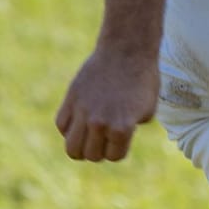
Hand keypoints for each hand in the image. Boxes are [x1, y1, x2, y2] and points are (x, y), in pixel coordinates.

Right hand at [56, 44, 160, 161]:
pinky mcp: (71, 99)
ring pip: (72, 148)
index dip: (120, 148)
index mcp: (121, 128)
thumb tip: (111, 142)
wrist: (127, 51)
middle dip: (100, 149)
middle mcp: (99, 123)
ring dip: (82, 145)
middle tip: (106, 134)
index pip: (114, 156)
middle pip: (91, 156)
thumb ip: (129, 131)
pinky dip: (69, 127)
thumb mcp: (147, 110)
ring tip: (90, 134)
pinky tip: (81, 118)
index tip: (123, 134)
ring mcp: (82, 112)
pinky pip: (62, 125)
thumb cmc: (142, 80)